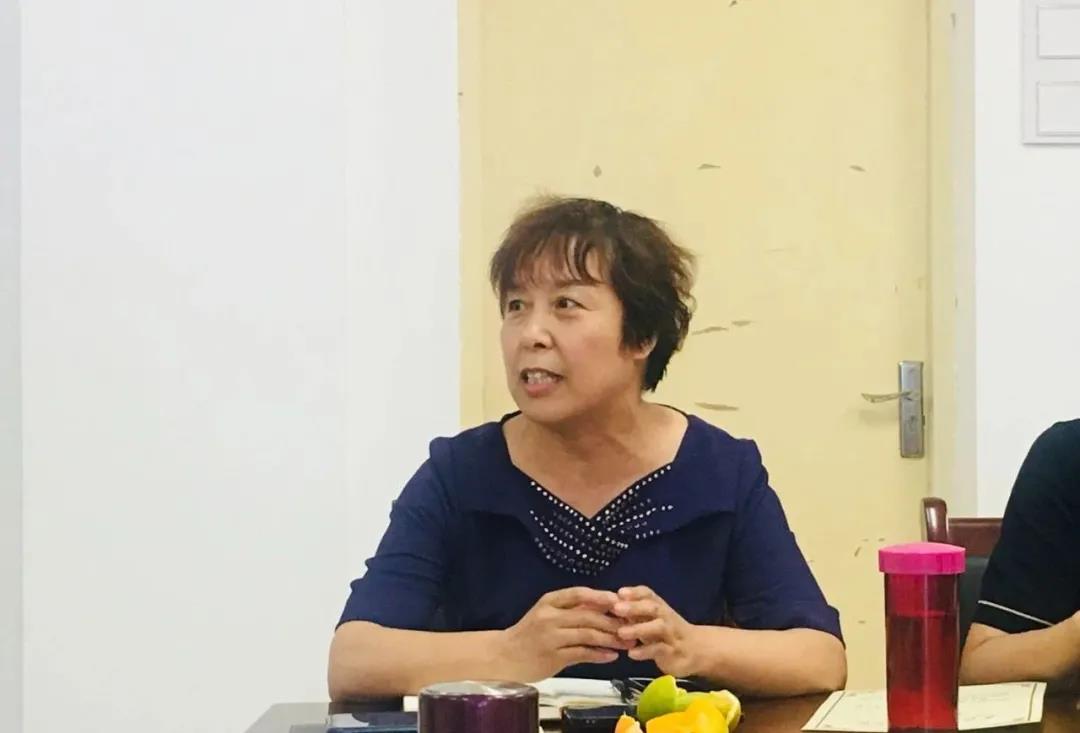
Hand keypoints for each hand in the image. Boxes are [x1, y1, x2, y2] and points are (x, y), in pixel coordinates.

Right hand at [499, 587, 631, 680]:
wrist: (505, 656)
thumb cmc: (529, 634)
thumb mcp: (547, 614)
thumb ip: (571, 610)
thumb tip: (604, 604)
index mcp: (549, 602)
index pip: (578, 594)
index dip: (600, 596)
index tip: (620, 601)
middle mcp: (550, 617)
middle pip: (587, 615)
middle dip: (612, 621)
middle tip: (631, 626)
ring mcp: (551, 637)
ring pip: (587, 634)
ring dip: (610, 639)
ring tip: (627, 643)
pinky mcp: (553, 657)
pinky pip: (582, 653)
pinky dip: (599, 654)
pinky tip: (612, 656)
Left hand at [612, 585, 700, 677]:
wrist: (696, 650)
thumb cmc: (666, 633)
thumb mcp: (651, 620)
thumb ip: (632, 612)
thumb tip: (607, 604)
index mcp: (658, 607)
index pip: (647, 594)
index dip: (634, 592)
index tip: (619, 592)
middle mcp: (665, 617)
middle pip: (652, 608)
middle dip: (634, 607)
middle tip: (616, 608)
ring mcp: (670, 634)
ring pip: (658, 628)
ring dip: (639, 629)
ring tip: (622, 633)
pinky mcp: (673, 652)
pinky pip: (660, 650)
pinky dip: (645, 651)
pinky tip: (632, 653)